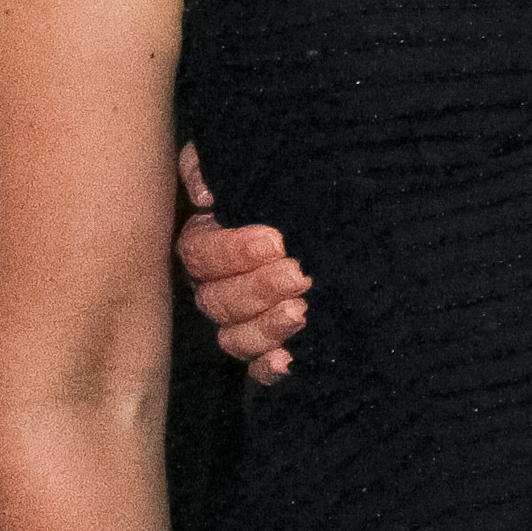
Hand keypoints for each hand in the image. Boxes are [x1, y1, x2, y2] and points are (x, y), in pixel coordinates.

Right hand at [175, 146, 304, 383]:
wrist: (328, 202)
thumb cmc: (278, 178)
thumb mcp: (244, 162)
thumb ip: (210, 166)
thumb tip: (205, 194)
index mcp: (204, 243)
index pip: (203, 255)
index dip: (234, 252)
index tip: (275, 240)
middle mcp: (214, 286)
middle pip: (219, 301)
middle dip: (258, 290)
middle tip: (298, 275)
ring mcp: (240, 318)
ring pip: (235, 337)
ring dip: (265, 329)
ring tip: (300, 313)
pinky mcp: (268, 343)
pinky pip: (256, 366)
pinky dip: (267, 368)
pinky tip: (285, 363)